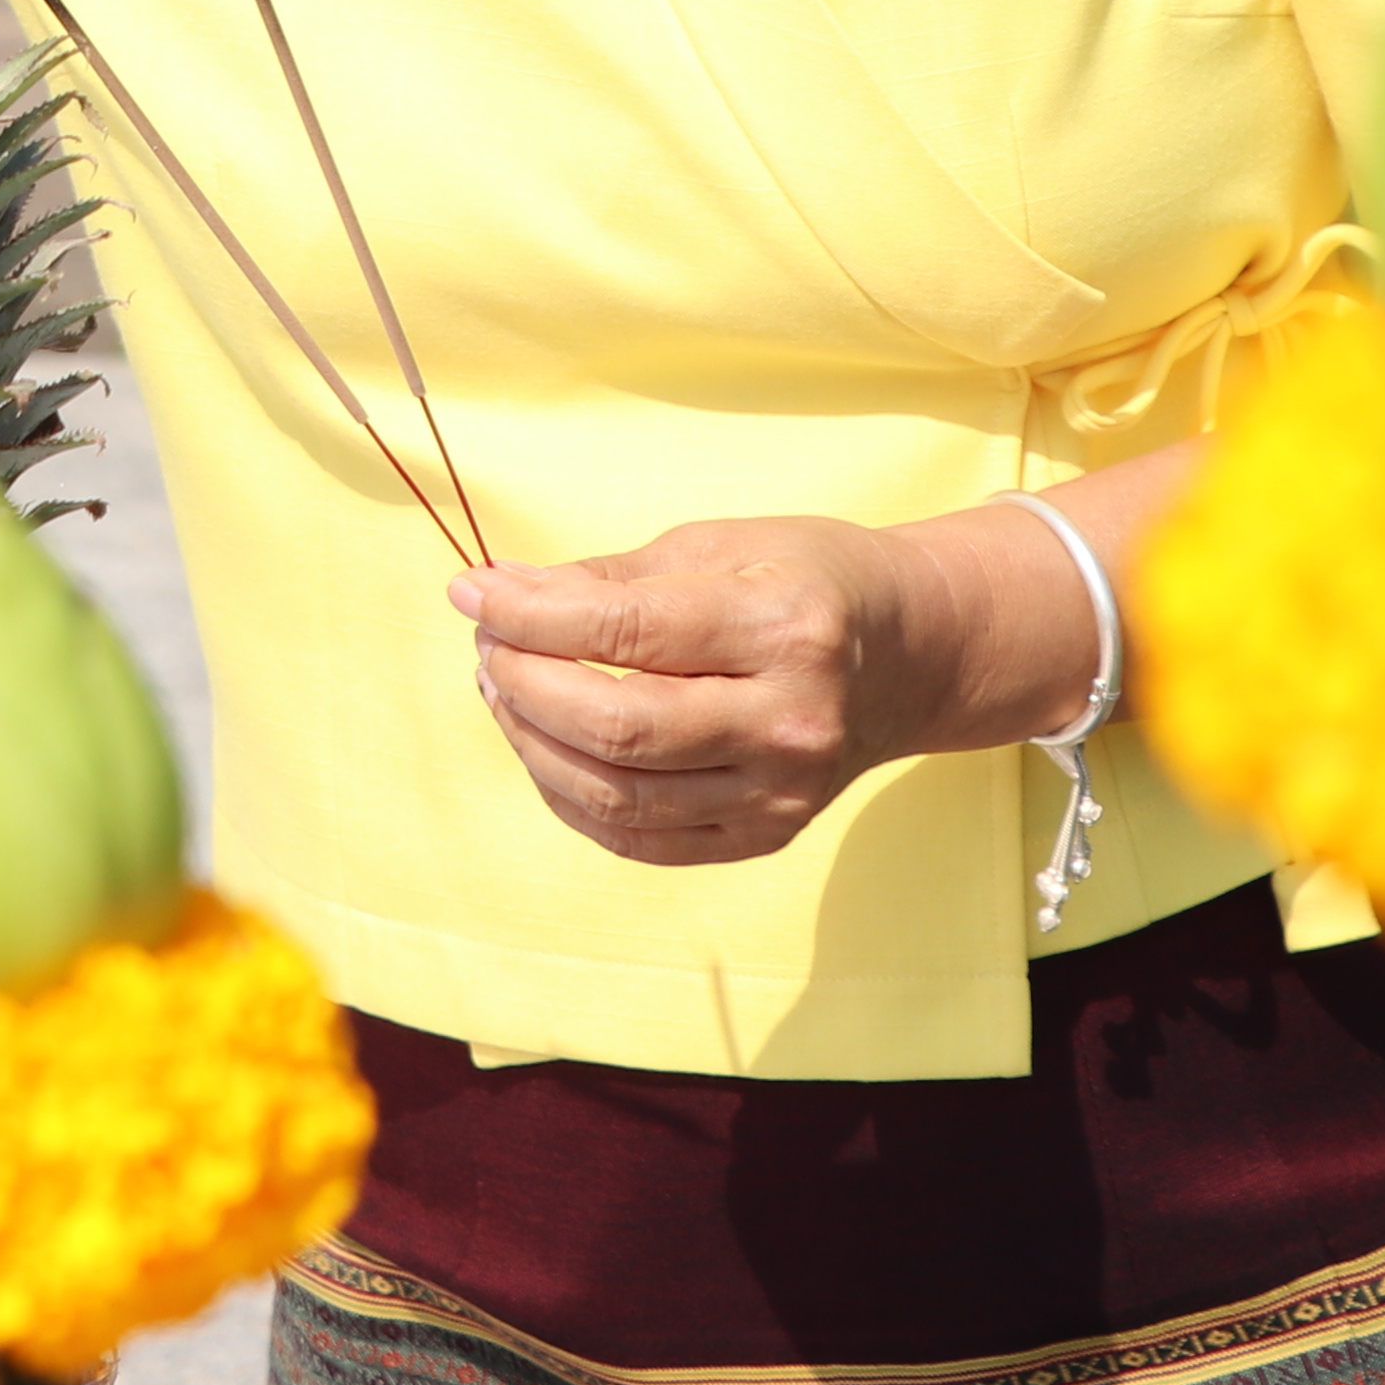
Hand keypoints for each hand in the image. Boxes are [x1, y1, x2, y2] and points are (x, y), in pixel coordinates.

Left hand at [448, 504, 1096, 867]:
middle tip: (487, 647)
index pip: (625, 634)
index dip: (529, 617)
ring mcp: (782, 792)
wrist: (912, 654)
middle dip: (524, 685)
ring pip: (619, 795)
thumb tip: (498, 594)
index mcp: (784, 628)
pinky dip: (573, 798)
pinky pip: (641, 838)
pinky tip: (547, 749)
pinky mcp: (766, 835)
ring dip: (535, 745)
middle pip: (618, 728)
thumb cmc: (807, 581)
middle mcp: (791, 720)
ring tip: (505, 693)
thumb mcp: (718, 546)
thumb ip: (607, 579)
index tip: (472, 593)